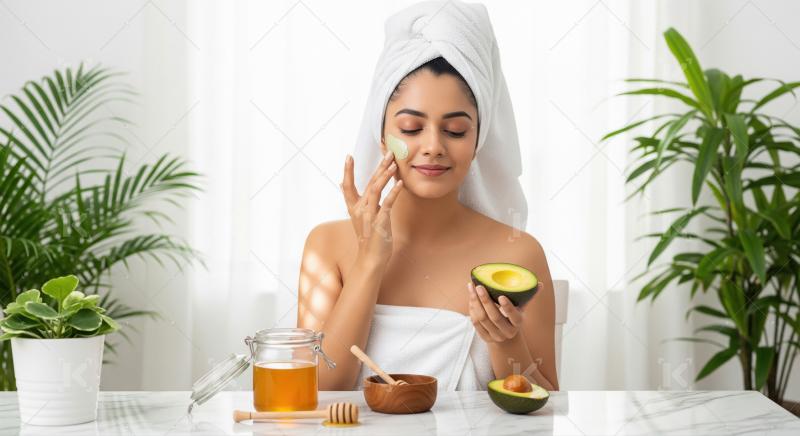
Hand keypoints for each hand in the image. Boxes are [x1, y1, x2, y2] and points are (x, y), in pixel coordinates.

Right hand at [340, 151, 403, 267]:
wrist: (370, 259)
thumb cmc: (369, 238)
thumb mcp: (361, 218)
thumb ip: (358, 202)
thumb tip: (347, 186)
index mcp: (354, 208)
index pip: (347, 186)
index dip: (347, 171)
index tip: (348, 156)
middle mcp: (359, 209)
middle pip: (368, 183)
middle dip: (379, 167)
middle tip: (387, 152)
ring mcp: (369, 215)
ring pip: (376, 190)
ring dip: (385, 175)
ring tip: (393, 163)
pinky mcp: (380, 221)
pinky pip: (387, 203)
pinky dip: (394, 192)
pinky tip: (399, 183)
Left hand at [467, 281, 523, 342]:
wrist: (506, 335)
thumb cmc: (513, 317)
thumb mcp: (521, 308)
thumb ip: (528, 296)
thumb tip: (540, 284)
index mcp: (517, 324)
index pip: (514, 316)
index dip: (508, 307)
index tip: (501, 296)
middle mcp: (507, 332)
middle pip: (494, 317)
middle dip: (485, 301)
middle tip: (479, 286)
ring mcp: (495, 336)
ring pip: (482, 319)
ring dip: (475, 302)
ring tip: (471, 288)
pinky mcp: (484, 337)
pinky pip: (475, 322)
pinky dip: (472, 309)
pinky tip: (471, 298)